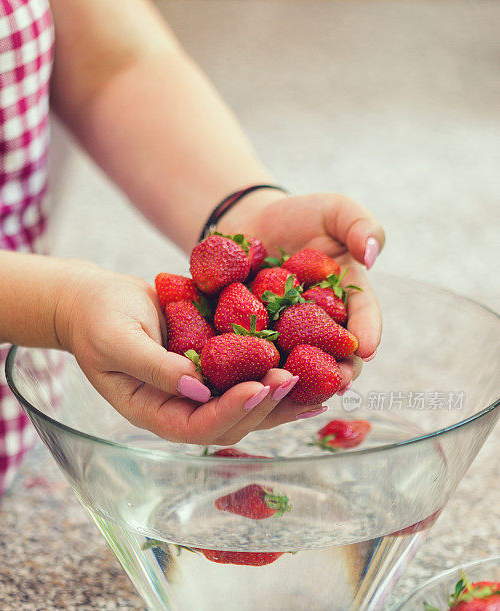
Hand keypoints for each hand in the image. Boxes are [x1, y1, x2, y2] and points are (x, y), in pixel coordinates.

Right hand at [57, 266, 316, 444]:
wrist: (96, 300)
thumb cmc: (97, 320)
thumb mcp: (116, 341)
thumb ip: (153, 366)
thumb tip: (195, 386)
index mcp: (157, 413)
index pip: (200, 425)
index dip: (232, 410)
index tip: (260, 388)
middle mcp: (185, 409)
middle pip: (234, 421)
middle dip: (267, 404)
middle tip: (299, 381)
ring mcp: (202, 390)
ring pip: (250, 404)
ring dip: (284, 396)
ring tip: (322, 382)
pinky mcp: (215, 367)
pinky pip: (250, 374)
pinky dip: (279, 370)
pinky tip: (312, 363)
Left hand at [220, 190, 384, 386]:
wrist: (250, 224)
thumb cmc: (301, 217)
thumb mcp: (335, 211)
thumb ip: (359, 224)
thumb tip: (371, 254)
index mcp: (349, 302)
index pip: (364, 319)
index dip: (367, 333)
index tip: (367, 348)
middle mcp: (323, 330)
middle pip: (335, 355)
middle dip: (338, 370)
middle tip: (338, 381)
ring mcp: (289, 341)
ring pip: (299, 369)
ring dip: (301, 383)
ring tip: (298, 389)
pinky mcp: (254, 346)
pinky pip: (259, 363)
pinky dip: (258, 374)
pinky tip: (256, 385)